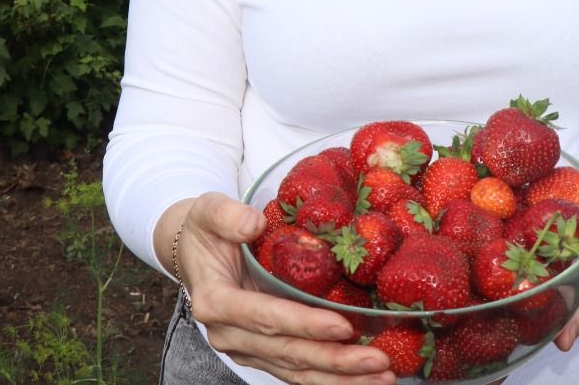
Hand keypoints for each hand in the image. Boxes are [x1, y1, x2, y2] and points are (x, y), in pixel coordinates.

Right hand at [172, 193, 398, 383]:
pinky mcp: (262, 353)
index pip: (264, 317)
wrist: (196, 253)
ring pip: (297, 370)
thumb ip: (227, 215)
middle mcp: (229, 334)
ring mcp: (246, 348)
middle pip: (287, 352)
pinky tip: (364, 378)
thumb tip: (254, 223)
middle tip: (378, 360)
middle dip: (335, 359)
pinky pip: (299, 371)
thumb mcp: (207, 210)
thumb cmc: (206, 230)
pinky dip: (332, 378)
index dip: (303, 324)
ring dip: (341, 377)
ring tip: (382, 376)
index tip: (342, 324)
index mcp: (215, 301)